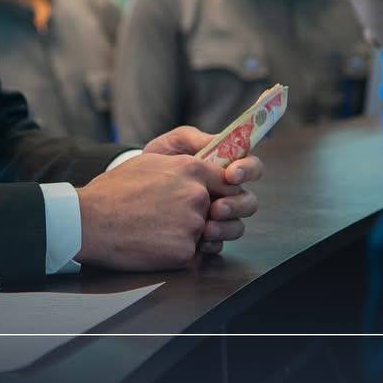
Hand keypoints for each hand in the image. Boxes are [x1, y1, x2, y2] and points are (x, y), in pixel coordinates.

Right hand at [75, 152, 224, 269]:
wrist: (89, 220)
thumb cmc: (111, 191)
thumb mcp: (148, 162)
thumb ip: (179, 165)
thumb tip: (193, 170)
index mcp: (190, 169)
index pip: (224, 181)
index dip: (215, 192)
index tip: (207, 199)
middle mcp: (197, 195)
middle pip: (213, 209)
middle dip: (196, 215)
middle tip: (167, 218)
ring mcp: (193, 224)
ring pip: (202, 233)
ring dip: (185, 235)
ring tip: (156, 231)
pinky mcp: (184, 252)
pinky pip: (190, 255)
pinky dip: (174, 254)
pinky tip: (152, 245)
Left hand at [144, 125, 262, 254]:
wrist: (131, 189)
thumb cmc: (157, 163)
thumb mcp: (172, 145)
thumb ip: (193, 139)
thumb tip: (218, 142)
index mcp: (224, 169)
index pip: (250, 167)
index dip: (247, 170)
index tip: (230, 175)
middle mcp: (226, 194)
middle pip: (249, 201)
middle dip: (236, 205)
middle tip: (216, 208)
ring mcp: (218, 216)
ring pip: (237, 225)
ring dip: (226, 227)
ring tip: (207, 227)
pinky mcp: (206, 235)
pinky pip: (220, 243)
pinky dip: (213, 243)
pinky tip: (201, 241)